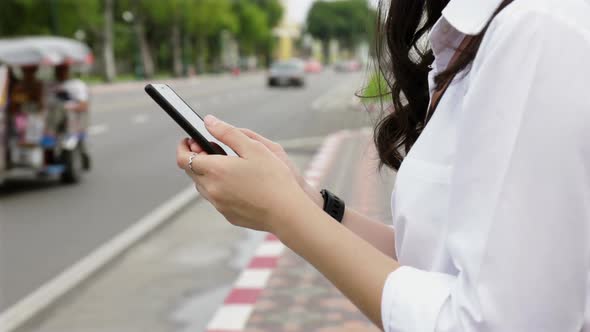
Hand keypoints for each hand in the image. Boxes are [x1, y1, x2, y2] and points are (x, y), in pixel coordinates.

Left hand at [186, 128, 323, 207]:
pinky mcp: (228, 215)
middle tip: (211, 148)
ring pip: (203, 187)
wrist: (287, 212)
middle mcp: (212, 189)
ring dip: (207, 174)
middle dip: (197, 158)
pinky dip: (219, 188)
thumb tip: (208, 122)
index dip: (183, 147)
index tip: (189, 140)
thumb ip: (227, 132)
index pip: (184, 158)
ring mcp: (219, 205)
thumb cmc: (274, 178)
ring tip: (225, 165)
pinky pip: (216, 199)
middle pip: (192, 172)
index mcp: (215, 170)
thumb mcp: (253, 147)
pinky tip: (237, 183)